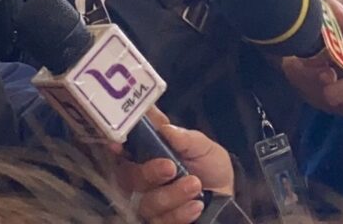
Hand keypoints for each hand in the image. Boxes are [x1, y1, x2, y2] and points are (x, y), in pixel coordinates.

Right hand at [113, 109, 232, 223]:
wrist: (226, 196)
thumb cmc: (209, 166)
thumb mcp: (203, 147)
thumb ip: (185, 138)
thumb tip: (165, 128)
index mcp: (146, 153)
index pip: (122, 149)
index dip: (116, 148)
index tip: (119, 147)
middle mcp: (141, 178)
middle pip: (128, 178)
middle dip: (148, 173)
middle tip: (171, 168)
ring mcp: (148, 202)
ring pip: (146, 202)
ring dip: (172, 194)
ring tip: (195, 185)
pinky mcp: (160, 221)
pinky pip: (162, 221)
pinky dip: (180, 213)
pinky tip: (196, 205)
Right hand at [280, 0, 342, 119]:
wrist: (317, 32)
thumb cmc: (321, 21)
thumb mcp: (333, 15)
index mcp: (296, 64)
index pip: (304, 77)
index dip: (319, 78)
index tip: (331, 71)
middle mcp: (309, 88)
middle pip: (332, 98)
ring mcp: (326, 99)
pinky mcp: (342, 104)